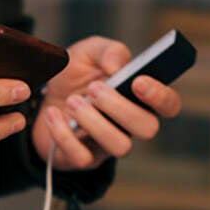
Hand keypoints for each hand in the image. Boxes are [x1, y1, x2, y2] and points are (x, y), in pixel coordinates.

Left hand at [31, 36, 182, 171]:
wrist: (39, 95)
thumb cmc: (74, 74)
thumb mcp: (88, 52)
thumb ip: (108, 51)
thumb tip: (117, 67)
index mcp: (139, 96)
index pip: (169, 104)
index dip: (160, 96)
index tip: (138, 81)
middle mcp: (130, 123)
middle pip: (148, 128)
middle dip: (120, 107)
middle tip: (93, 88)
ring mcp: (110, 144)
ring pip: (121, 147)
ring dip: (95, 123)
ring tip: (73, 101)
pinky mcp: (85, 158)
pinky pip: (82, 158)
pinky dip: (64, 134)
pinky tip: (53, 114)